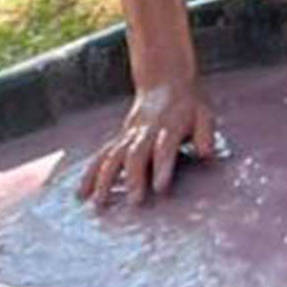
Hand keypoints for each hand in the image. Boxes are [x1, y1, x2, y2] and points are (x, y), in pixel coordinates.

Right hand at [77, 78, 218, 207]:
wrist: (164, 83)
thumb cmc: (188, 107)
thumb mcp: (204, 115)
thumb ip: (205, 134)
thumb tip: (206, 154)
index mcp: (168, 128)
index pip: (164, 149)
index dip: (162, 167)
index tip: (160, 188)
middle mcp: (145, 133)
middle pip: (136, 156)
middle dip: (134, 179)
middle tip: (134, 203)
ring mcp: (129, 136)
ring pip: (114, 156)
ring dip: (105, 179)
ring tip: (99, 203)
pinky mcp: (119, 140)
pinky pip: (101, 156)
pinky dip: (90, 174)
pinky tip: (81, 194)